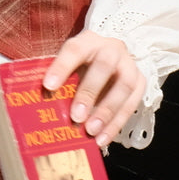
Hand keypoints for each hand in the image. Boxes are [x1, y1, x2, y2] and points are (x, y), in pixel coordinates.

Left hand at [42, 32, 146, 148]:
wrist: (113, 56)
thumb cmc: (83, 64)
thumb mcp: (70, 64)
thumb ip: (58, 79)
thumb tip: (38, 105)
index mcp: (88, 41)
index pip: (74, 50)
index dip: (61, 67)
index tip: (48, 86)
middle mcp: (111, 49)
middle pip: (103, 66)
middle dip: (89, 92)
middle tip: (76, 116)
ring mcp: (129, 65)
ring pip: (124, 86)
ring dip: (107, 111)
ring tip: (91, 132)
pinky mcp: (140, 83)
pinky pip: (132, 103)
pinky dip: (117, 123)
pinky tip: (103, 138)